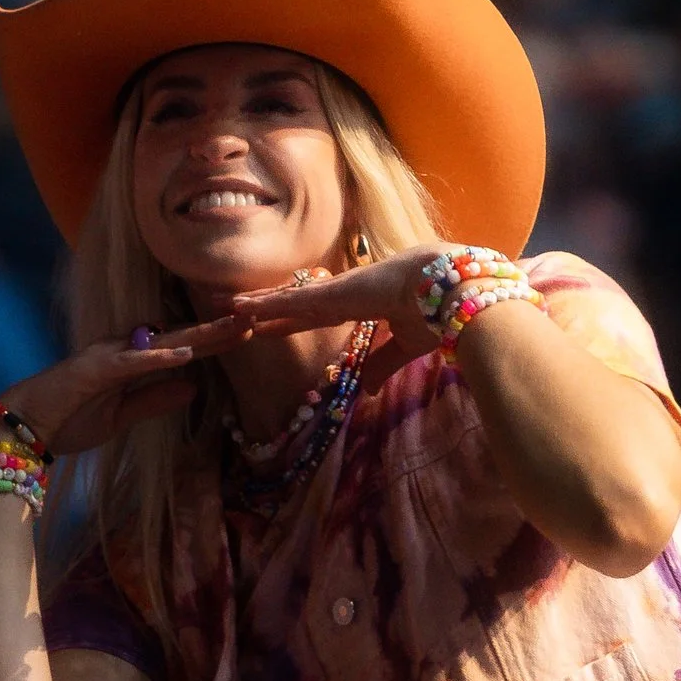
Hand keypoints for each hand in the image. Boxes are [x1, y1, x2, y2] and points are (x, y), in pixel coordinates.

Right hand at [0, 318, 250, 457]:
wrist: (20, 429)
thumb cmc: (66, 421)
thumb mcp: (121, 417)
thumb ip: (155, 400)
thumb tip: (192, 387)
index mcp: (129, 362)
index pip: (180, 349)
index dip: (214, 341)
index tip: (247, 332)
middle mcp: (122, 351)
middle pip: (180, 338)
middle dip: (217, 329)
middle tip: (255, 315)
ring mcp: (108, 357)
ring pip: (163, 342)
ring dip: (200, 335)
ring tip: (233, 326)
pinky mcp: (94, 370)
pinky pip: (132, 363)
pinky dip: (159, 358)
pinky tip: (186, 355)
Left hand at [231, 244, 522, 382]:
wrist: (453, 292)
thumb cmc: (438, 314)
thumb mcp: (406, 346)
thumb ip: (382, 364)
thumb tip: (367, 388)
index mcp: (363, 304)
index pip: (317, 314)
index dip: (291, 319)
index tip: (268, 324)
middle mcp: (345, 295)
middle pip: (295, 305)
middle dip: (267, 310)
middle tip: (237, 311)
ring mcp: (338, 292)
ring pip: (288, 300)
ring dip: (258, 305)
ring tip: (228, 307)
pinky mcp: (334, 294)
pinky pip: (291, 301)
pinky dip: (265, 304)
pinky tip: (242, 306)